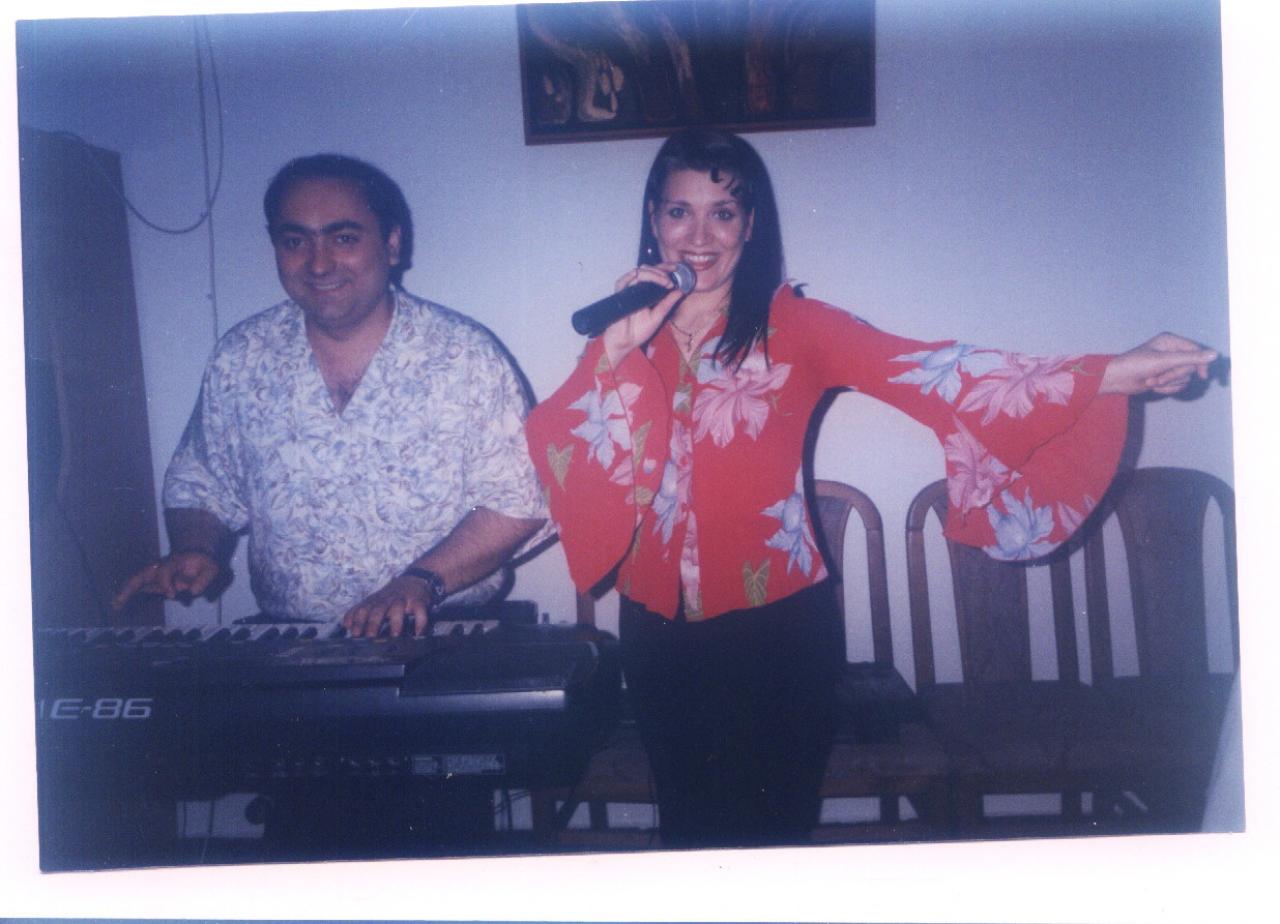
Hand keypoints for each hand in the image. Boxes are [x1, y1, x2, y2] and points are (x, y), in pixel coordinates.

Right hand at [111, 551, 220, 608]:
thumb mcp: (211, 569)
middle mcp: (160, 568)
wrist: (196, 554)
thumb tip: (191, 592)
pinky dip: (128, 595)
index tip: (172, 594)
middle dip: (132, 587)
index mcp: (173, 563)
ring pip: (136, 582)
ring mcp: (155, 574)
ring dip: (125, 593)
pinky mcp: (153, 581)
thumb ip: (204, 580)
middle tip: (121, 600)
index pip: (164, 573)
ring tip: (115, 605)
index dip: (166, 584)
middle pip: (142, 575)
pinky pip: (138, 588)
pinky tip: (118, 606)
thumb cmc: (203, 562)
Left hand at [342, 575, 433, 637]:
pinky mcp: (419, 601)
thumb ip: (360, 611)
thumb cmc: (390, 595)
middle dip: (373, 622)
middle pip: (378, 609)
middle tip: (370, 636)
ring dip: (396, 621)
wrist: (415, 577)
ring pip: (398, 608)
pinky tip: (418, 633)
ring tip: (394, 635)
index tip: (354, 633)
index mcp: (375, 601)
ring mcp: (403, 600)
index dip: (357, 621)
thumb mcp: (374, 600)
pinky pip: (420, 611)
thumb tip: (345, 625)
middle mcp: (387, 600)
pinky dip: (420, 622)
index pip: (363, 609)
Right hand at [601, 263, 687, 366]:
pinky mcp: (620, 292)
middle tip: (673, 274)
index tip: (677, 268)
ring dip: (654, 273)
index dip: (666, 269)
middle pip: (648, 269)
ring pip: (640, 271)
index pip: (655, 274)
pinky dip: (640, 276)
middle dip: (662, 269)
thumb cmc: (639, 330)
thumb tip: (681, 291)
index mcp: (646, 292)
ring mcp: (628, 289)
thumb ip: (668, 303)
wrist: (625, 341)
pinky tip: (651, 280)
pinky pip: (627, 279)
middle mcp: (637, 288)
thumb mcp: (658, 316)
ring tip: (665, 281)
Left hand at [1099, 332, 1217, 396]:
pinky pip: (1176, 386)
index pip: (1196, 351)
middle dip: (1174, 375)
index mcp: (1170, 341)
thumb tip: (1215, 355)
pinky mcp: (1164, 377)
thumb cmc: (1135, 365)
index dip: (1201, 363)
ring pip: (1184, 378)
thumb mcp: (1164, 361)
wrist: (1116, 380)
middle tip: (1158, 377)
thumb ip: (1190, 358)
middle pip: (1190, 367)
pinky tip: (1151, 385)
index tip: (1204, 376)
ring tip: (1151, 380)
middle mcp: (1171, 351)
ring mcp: (1167, 365)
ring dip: (1168, 383)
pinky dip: (1165, 388)